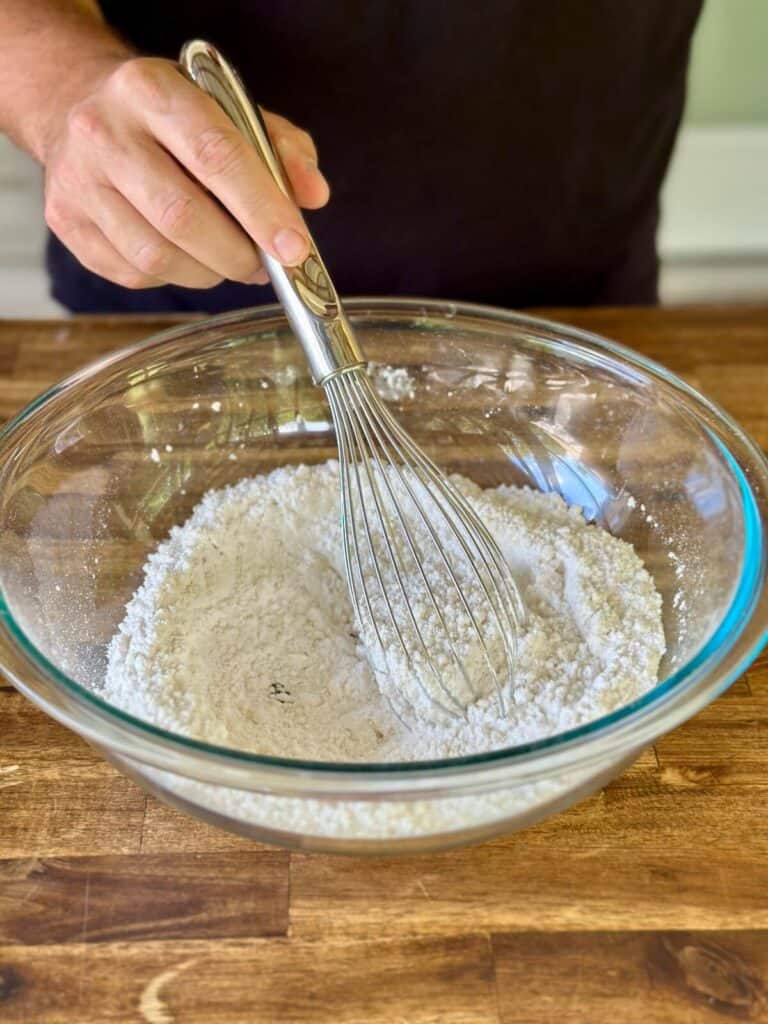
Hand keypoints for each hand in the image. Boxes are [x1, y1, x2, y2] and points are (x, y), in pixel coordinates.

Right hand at [41, 56, 328, 288]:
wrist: (79, 109)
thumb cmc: (169, 118)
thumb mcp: (230, 111)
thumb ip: (280, 149)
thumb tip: (313, 196)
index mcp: (150, 90)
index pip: (215, 155)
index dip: (262, 209)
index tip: (294, 248)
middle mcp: (104, 132)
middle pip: (181, 216)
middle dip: (237, 255)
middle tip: (264, 264)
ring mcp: (78, 181)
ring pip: (156, 256)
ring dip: (209, 273)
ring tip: (229, 262)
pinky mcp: (67, 223)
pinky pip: (134, 273)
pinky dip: (174, 277)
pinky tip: (187, 257)